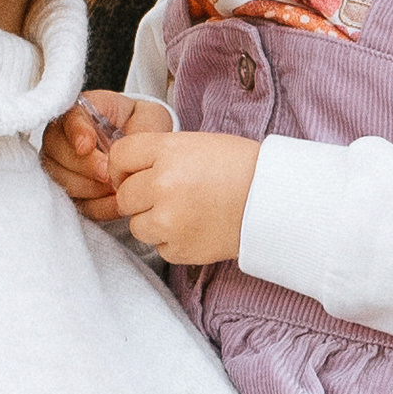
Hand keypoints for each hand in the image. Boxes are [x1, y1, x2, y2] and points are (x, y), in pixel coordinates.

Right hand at [41, 89, 169, 224]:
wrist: (149, 150)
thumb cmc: (145, 127)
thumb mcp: (149, 116)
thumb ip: (137, 126)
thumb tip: (120, 146)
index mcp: (83, 111)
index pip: (68, 117)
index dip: (75, 133)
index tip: (87, 146)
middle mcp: (64, 135)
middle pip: (55, 150)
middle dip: (84, 166)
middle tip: (107, 175)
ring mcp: (63, 164)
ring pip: (60, 178)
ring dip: (90, 188)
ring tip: (116, 189)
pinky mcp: (72, 190)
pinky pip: (75, 202)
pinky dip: (97, 206)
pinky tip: (117, 203)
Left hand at [108, 124, 258, 268]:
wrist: (273, 202)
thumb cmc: (240, 168)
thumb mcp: (195, 144)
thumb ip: (158, 155)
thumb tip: (126, 173)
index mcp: (167, 152)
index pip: (119, 157)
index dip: (123, 167)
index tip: (131, 174)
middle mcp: (162, 186)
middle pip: (124, 196)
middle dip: (140, 197)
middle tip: (167, 195)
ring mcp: (169, 221)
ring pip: (137, 226)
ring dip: (153, 221)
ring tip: (184, 213)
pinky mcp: (179, 249)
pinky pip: (158, 247)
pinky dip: (172, 241)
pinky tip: (196, 227)